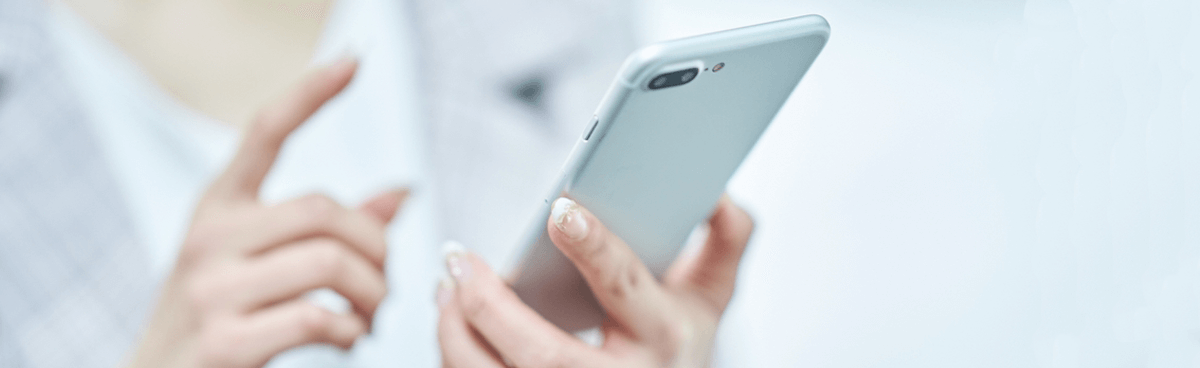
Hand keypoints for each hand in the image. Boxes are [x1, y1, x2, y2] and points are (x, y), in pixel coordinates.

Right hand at [125, 58, 406, 367]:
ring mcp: (211, 289)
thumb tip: (403, 192)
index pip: (266, 132)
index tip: (354, 60)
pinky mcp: (224, 342)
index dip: (311, 93)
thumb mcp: (262, 263)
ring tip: (369, 315)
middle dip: (378, 247)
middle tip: (386, 283)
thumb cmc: (223, 320)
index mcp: (218, 207)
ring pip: (330, 262)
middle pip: (325, 209)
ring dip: (373, 294)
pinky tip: (347, 338)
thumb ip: (330, 230)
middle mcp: (209, 237)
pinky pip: (317, 317)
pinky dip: (350, 331)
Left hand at [437, 195, 753, 366]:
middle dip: (488, 306)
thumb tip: (718, 193)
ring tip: (446, 286)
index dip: (593, 246)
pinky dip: (457, 357)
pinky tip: (450, 320)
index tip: (561, 209)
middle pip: (543, 354)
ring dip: (457, 334)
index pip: (624, 286)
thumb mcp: (712, 296)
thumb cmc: (677, 345)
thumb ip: (725, 239)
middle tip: (458, 260)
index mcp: (665, 336)